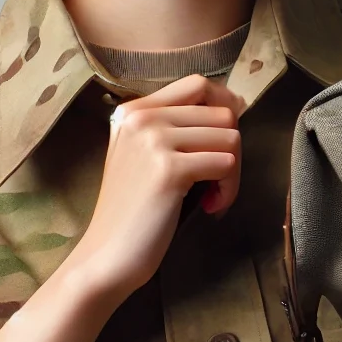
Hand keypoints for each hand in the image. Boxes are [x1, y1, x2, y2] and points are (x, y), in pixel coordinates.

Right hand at [67, 74, 244, 304]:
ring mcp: (153, 140)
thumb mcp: (146, 155)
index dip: (225, 108)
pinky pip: (227, 164)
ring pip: (231, 137)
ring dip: (232, 172)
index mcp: (133, 111)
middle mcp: (141, 118)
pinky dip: (228, 189)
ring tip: (211, 195)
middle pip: (223, 113)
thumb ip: (178, 127)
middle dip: (232, 149)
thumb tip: (235, 104)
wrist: (106, 256)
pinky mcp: (169, 169)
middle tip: (217, 181)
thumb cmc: (135, 210)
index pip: (198, 84)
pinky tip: (209, 206)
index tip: (225, 141)